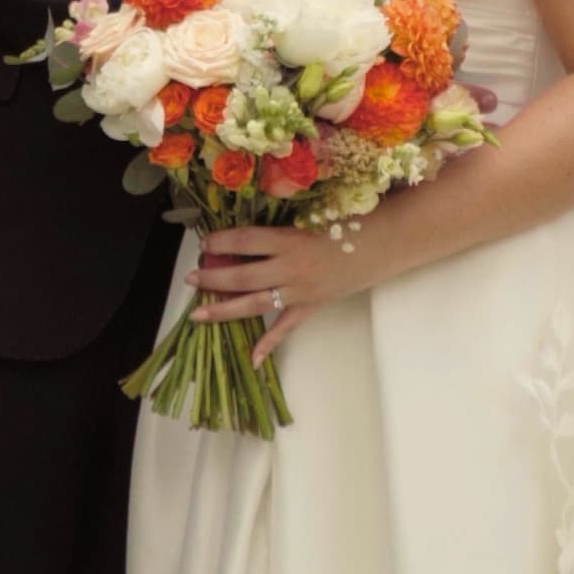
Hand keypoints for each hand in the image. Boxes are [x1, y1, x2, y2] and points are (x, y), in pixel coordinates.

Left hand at [183, 225, 360, 365]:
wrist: (383, 243)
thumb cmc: (349, 221)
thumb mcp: (312, 215)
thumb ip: (280, 224)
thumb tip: (248, 229)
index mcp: (289, 240)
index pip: (244, 241)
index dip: (220, 242)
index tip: (204, 243)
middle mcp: (290, 268)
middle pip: (241, 277)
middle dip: (212, 278)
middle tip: (190, 278)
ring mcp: (300, 291)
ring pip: (255, 304)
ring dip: (224, 309)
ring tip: (198, 313)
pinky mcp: (311, 306)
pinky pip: (286, 327)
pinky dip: (268, 343)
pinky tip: (251, 359)